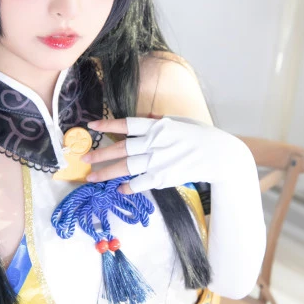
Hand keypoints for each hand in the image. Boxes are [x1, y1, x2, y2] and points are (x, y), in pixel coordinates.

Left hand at [82, 115, 249, 194]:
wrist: (219, 155)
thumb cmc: (200, 136)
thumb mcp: (180, 121)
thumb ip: (160, 119)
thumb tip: (145, 114)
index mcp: (158, 126)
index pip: (126, 123)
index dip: (107, 125)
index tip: (91, 126)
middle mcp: (155, 142)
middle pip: (120, 148)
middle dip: (99, 153)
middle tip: (83, 159)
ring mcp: (158, 160)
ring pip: (125, 167)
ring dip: (106, 173)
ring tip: (91, 177)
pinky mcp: (163, 177)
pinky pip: (140, 183)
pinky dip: (127, 187)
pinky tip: (118, 188)